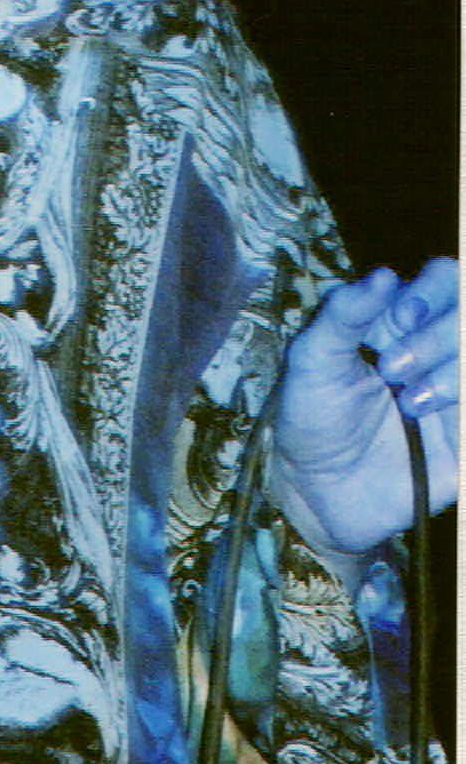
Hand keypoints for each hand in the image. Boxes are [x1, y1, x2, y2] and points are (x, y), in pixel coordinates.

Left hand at [271, 259, 458, 558]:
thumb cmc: (313, 416)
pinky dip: (460, 407)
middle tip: (393, 369)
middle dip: (437, 337)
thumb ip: (344, 314)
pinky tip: (431, 420)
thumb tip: (384, 274)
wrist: (322, 489)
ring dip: (452, 373)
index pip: (447, 278)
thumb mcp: (313, 360)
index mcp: (404, 320)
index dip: (432, 291)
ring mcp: (459, 391)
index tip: (400, 319)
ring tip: (409, 403)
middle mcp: (442, 349)